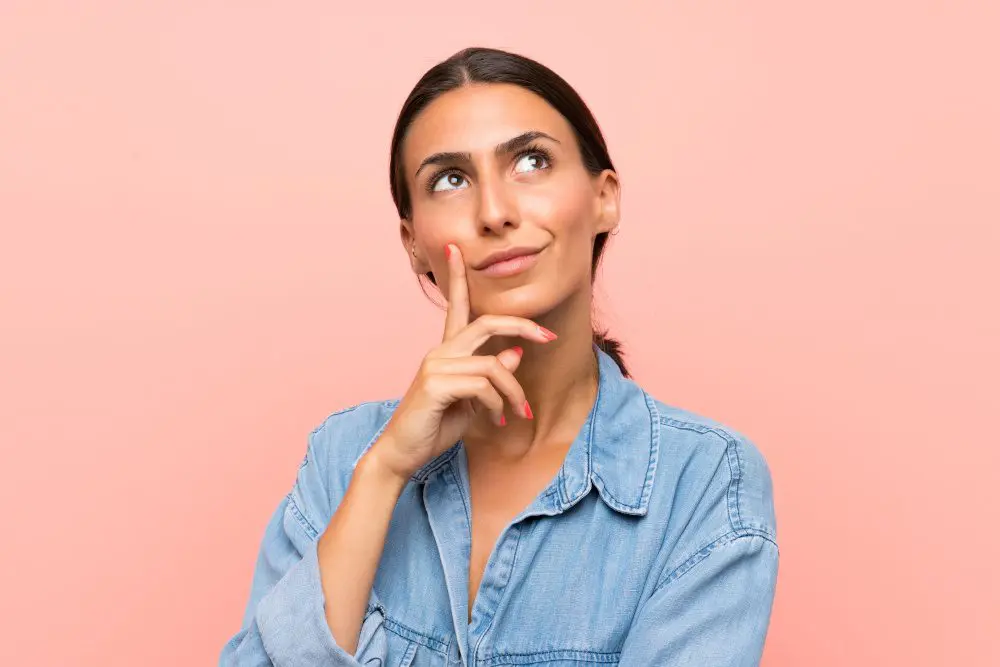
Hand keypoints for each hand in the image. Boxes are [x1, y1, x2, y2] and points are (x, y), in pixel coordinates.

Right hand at [369, 243, 556, 481]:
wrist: (402, 453)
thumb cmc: (435, 427)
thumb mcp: (473, 401)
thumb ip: (491, 377)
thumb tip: (514, 354)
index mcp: (446, 352)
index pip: (455, 307)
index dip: (458, 278)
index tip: (456, 250)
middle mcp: (440, 352)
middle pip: (486, 323)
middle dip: (522, 325)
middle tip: (549, 337)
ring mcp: (436, 366)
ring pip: (493, 365)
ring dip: (514, 392)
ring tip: (518, 414)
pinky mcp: (436, 384)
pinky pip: (483, 385)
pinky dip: (497, 403)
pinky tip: (496, 420)